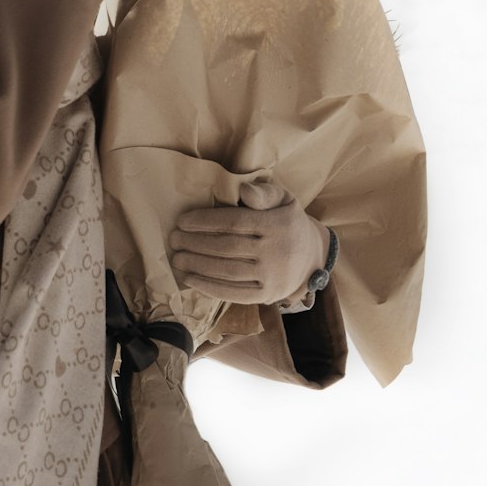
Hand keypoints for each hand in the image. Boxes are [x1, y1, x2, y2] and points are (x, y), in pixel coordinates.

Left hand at [168, 179, 330, 305]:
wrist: (312, 257)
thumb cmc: (287, 222)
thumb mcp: (283, 200)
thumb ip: (264, 193)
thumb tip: (244, 190)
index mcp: (277, 225)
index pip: (234, 222)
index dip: (204, 222)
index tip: (182, 222)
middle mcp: (276, 252)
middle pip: (226, 248)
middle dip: (195, 244)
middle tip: (173, 241)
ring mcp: (272, 276)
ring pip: (227, 271)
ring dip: (197, 266)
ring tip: (177, 259)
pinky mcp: (267, 295)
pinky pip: (234, 293)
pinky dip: (209, 288)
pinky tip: (191, 279)